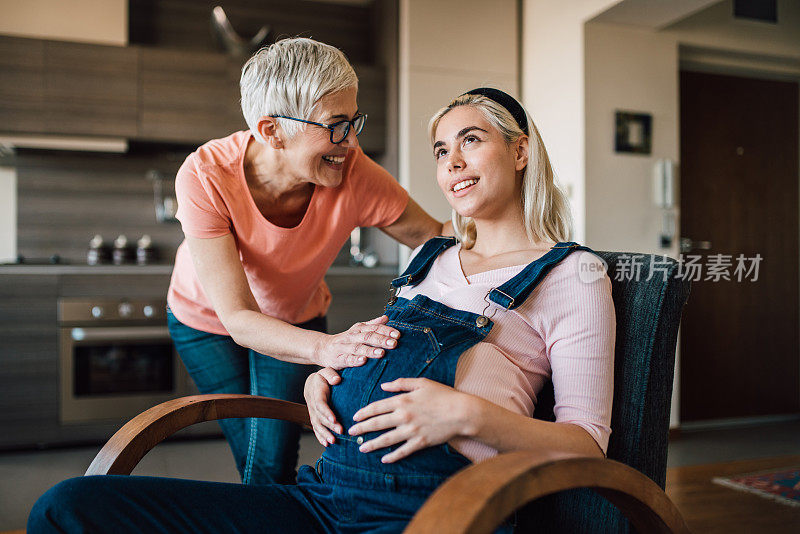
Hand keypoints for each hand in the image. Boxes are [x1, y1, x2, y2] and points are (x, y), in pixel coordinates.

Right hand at [304, 367, 341, 445]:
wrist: (312, 383)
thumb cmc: (323, 377)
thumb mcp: (326, 371)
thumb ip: (331, 374)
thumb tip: (337, 380)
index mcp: (316, 392)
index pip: (320, 403)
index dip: (326, 412)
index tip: (334, 419)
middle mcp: (312, 404)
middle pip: (320, 417)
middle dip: (329, 425)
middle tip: (340, 432)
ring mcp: (312, 412)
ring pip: (317, 425)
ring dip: (325, 434)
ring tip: (333, 441)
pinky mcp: (314, 418)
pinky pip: (315, 428)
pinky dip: (320, 436)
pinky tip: (326, 444)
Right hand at [315, 316, 399, 368]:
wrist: (323, 348)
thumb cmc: (345, 340)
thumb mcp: (358, 330)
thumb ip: (372, 324)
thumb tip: (386, 317)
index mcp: (359, 329)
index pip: (374, 328)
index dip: (386, 330)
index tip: (398, 334)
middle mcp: (352, 336)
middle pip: (367, 336)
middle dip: (381, 339)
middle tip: (394, 343)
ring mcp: (344, 347)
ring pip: (358, 347)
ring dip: (370, 350)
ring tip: (381, 353)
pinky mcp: (338, 359)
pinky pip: (347, 359)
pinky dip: (355, 360)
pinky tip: (363, 361)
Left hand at [348, 378, 473, 462]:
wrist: (461, 412)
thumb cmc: (443, 395)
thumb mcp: (422, 382)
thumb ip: (401, 383)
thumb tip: (384, 386)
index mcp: (403, 400)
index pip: (377, 407)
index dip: (364, 412)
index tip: (355, 416)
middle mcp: (404, 416)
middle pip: (377, 424)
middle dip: (362, 429)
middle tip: (351, 432)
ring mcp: (411, 431)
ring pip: (387, 439)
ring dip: (372, 444)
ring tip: (361, 448)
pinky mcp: (420, 442)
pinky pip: (403, 451)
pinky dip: (393, 456)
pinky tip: (384, 459)